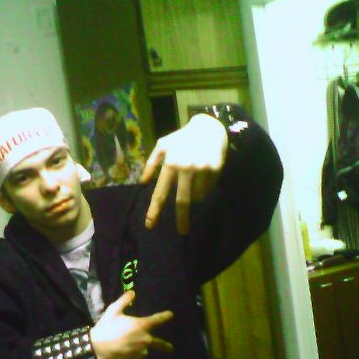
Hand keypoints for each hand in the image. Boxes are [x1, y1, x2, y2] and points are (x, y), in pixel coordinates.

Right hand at [90, 291, 173, 358]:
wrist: (97, 348)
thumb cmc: (106, 327)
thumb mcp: (113, 311)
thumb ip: (124, 301)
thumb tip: (132, 292)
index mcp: (141, 326)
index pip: (157, 320)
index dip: (164, 316)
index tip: (171, 315)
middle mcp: (145, 340)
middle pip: (160, 344)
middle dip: (166, 347)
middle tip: (171, 349)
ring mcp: (141, 353)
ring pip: (143, 351)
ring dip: (139, 349)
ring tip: (126, 347)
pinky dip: (133, 357)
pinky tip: (123, 353)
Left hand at [140, 113, 227, 233]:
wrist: (209, 127)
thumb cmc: (182, 138)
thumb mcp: (163, 145)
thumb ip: (151, 163)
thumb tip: (143, 182)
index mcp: (170, 163)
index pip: (161, 192)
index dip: (155, 210)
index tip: (150, 225)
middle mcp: (185, 168)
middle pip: (183, 201)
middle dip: (182, 219)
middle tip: (182, 231)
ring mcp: (202, 169)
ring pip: (198, 196)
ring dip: (195, 196)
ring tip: (194, 181)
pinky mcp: (215, 170)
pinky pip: (209, 188)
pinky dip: (205, 188)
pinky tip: (204, 175)